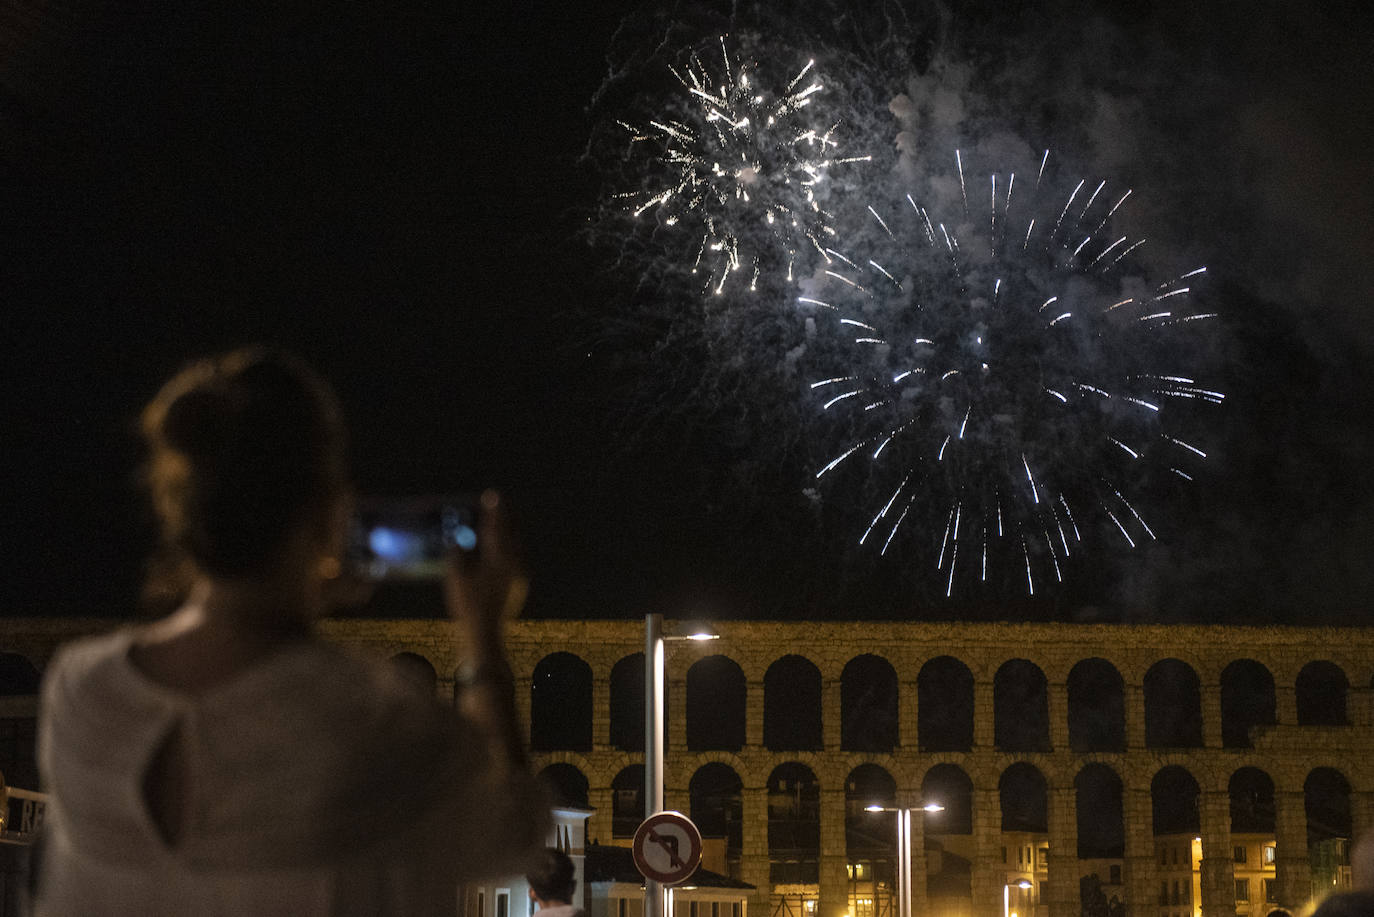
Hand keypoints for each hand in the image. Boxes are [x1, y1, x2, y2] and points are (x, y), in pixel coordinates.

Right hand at [444, 491, 527, 641]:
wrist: (486, 634)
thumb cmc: (468, 605)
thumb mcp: (456, 576)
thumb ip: (458, 552)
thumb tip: (458, 537)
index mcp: (500, 558)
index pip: (497, 527)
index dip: (493, 510)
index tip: (492, 494)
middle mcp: (515, 563)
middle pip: (513, 533)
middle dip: (505, 517)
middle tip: (497, 504)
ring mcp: (521, 574)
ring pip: (517, 545)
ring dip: (508, 533)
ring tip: (498, 523)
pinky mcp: (521, 584)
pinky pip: (517, 558)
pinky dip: (508, 549)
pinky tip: (500, 550)